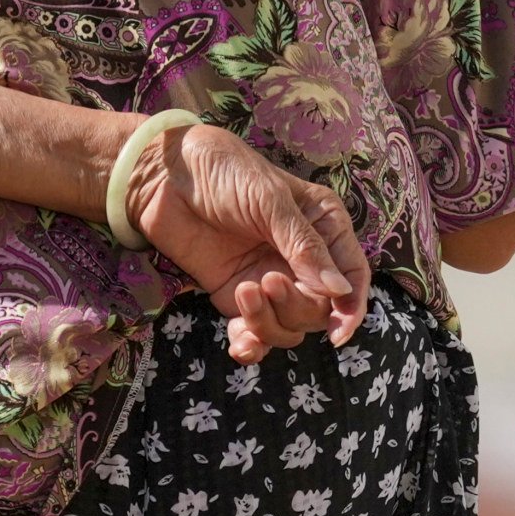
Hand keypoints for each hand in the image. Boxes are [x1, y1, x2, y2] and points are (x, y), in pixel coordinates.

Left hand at [130, 124, 371, 362]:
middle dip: (295, 306)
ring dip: (268, 323)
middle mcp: (302, 258)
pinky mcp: (237, 294)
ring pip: (289, 326)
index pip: (352, 275)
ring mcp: (270, 278)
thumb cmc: (222, 170)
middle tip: (265, 283)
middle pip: (320, 308)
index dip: (351, 307)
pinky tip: (238, 345)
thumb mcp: (269, 200)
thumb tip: (339, 292)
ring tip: (241, 292)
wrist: (162, 175)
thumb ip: (304, 246)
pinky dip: (251, 345)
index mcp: (323, 226)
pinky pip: (255, 332)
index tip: (337, 333)